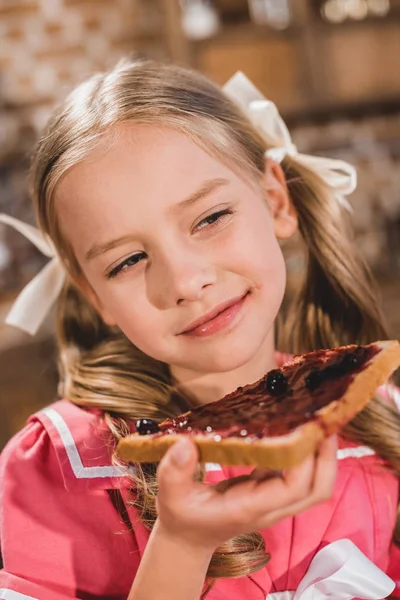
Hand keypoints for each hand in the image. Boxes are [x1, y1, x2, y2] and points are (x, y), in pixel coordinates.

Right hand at [156, 435, 336, 551]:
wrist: (186, 538)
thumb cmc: (180, 516)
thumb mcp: (169, 495)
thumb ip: (174, 471)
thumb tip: (185, 444)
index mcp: (251, 507)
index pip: (294, 487)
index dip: (306, 459)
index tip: (305, 427)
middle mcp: (270, 505)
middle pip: (317, 489)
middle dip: (327, 456)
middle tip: (325, 419)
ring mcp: (273, 499)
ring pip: (313, 483)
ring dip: (321, 453)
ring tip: (318, 418)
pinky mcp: (269, 488)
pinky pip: (298, 472)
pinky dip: (305, 451)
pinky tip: (297, 425)